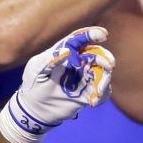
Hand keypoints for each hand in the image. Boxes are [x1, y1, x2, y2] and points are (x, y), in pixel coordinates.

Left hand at [0, 27, 114, 142]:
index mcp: (66, 52)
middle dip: (105, 57)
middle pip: (96, 54)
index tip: (103, 34)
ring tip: (99, 91)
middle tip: (109, 64)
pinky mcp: (88, 94)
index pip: (80, 39)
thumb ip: (50, 59)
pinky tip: (93, 102)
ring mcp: (84, 78)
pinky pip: (102, 92)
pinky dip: (102, 96)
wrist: (34, 108)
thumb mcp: (36, 69)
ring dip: (105, 79)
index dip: (92, 34)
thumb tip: (67, 51)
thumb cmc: (33, 84)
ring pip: (103, 73)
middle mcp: (78, 63)